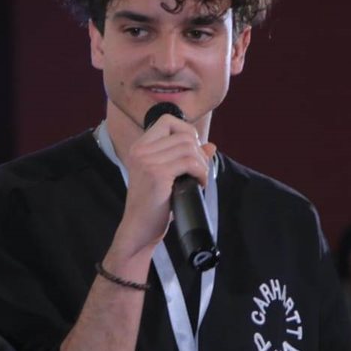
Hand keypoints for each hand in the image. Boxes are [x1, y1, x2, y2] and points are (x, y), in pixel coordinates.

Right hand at [110, 115, 214, 262]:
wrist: (140, 229)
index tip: (192, 152)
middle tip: (200, 171)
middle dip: (199, 152)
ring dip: (202, 164)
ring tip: (199, 179)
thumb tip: (210, 146)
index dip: (186, 131)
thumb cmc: (153, 205)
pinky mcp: (157, 174)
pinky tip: (199, 185)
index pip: (167, 121)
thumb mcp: (169, 176)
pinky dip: (201, 173)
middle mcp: (140, 150)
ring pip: (189, 148)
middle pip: (183, 134)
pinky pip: (190, 162)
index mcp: (139, 147)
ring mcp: (147, 161)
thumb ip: (186, 158)